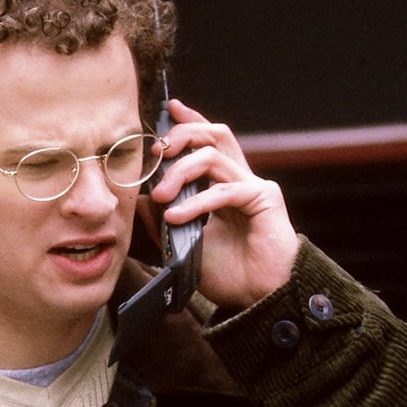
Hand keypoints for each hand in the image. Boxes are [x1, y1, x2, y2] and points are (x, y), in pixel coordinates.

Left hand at [150, 98, 299, 308]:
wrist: (258, 298)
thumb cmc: (228, 273)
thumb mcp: (184, 244)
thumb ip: (163, 221)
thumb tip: (142, 199)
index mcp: (224, 184)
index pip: (208, 141)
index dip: (191, 120)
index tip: (170, 109)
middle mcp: (240, 178)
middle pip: (214, 134)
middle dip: (182, 135)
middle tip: (156, 153)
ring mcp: (253, 186)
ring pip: (213, 156)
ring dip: (180, 172)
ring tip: (161, 197)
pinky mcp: (264, 199)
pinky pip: (224, 190)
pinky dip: (197, 202)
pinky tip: (177, 217)